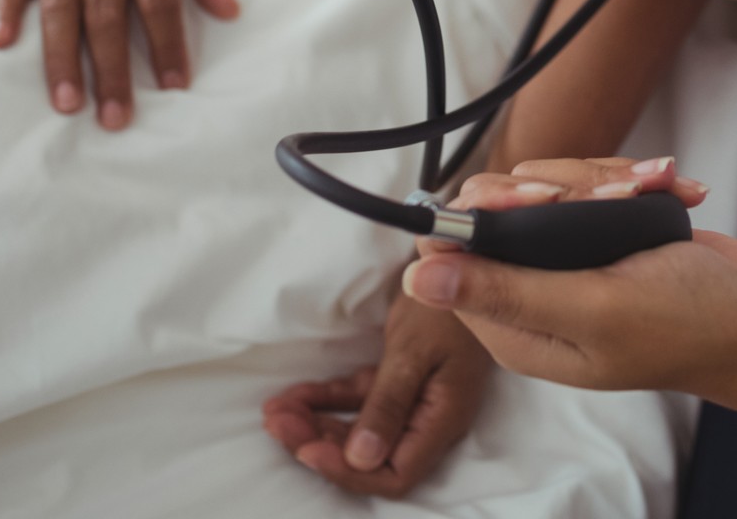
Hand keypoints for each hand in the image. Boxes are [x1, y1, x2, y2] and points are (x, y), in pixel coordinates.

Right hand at [0, 0, 238, 127]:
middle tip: (116, 117)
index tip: (174, 84)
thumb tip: (229, 10)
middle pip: (104, 10)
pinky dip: (5, 9)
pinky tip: (0, 42)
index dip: (166, 41)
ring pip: (60, 4)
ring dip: (61, 56)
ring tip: (66, 102)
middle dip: (109, 68)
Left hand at [262, 290, 492, 497]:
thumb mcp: (414, 351)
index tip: (306, 449)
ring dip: (316, 423)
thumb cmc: (446, 306)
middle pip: (369, 455)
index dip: (348, 471)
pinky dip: (325, 399)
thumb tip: (361, 460)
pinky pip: (357, 400)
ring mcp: (413, 400)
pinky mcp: (398, 379)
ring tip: (275, 410)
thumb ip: (389, 404)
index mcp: (441, 420)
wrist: (461, 262)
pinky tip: (294, 395)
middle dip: (318, 443)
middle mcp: (427, 419)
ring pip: (358, 428)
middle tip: (277, 422)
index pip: (395, 474)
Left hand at [402, 157, 736, 408]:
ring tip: (653, 193)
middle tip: (618, 197)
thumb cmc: (691, 324)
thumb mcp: (593, 309)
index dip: (492, 211)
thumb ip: (506, 291)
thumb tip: (416, 279)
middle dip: (565, 185)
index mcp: (515, 327)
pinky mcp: (603, 236)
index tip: (544, 200)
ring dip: (608, 178)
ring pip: (552, 181)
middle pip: (503, 202)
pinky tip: (671, 190)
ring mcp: (569, 262)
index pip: (454, 251)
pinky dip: (635, 179)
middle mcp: (533, 292)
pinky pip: (594, 181)